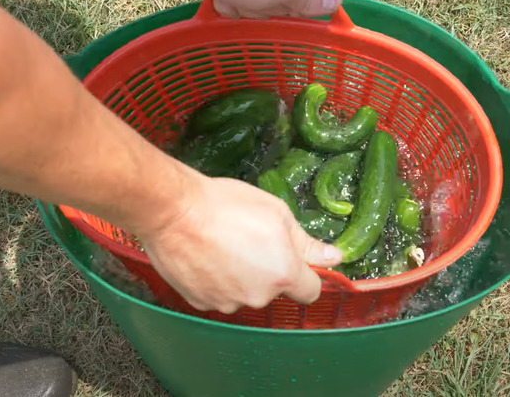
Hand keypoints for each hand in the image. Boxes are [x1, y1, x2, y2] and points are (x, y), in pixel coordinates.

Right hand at [136, 171, 342, 312]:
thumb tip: (334, 257)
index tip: (295, 260)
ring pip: (245, 293)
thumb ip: (307, 243)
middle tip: (251, 240)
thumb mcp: (278, 214)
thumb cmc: (226, 206)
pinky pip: (218, 295)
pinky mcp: (201, 302)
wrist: (175, 211)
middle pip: (275, 290)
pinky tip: (207, 256)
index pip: (311, 291)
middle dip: (269, 270)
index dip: (306, 275)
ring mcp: (227, 302)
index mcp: (284, 274)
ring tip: (224, 245)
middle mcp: (258, 296)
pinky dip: (216, 281)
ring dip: (241, 276)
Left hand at [165, 0, 341, 18]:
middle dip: (273, 9)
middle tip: (261, 0)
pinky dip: (230, 2)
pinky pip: (241, 3)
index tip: (301, 16)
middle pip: (292, 4)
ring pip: (263, 7)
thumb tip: (335, 4)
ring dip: (247, 8)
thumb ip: (310, 1)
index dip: (315, 5)